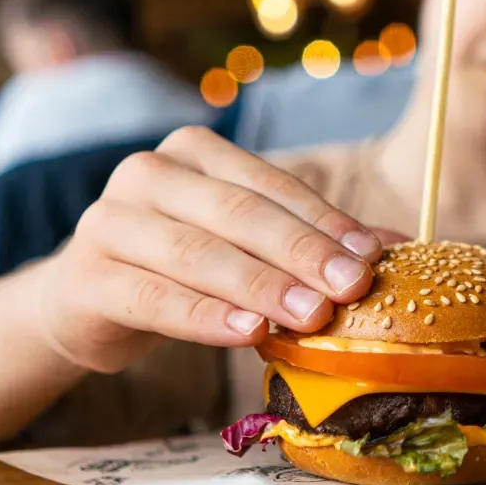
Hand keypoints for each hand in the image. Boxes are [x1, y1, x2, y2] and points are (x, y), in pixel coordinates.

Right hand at [35, 127, 401, 373]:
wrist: (86, 299)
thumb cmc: (182, 264)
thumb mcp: (244, 242)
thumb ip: (311, 238)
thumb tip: (399, 246)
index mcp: (194, 152)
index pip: (272, 184)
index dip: (325, 220)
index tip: (372, 256)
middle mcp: (148, 174)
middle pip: (240, 214)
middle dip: (302, 253)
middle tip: (351, 289)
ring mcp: (109, 222)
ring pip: (199, 254)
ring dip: (262, 287)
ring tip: (311, 315)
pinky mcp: (87, 278)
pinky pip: (155, 297)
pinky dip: (207, 316)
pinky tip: (249, 332)